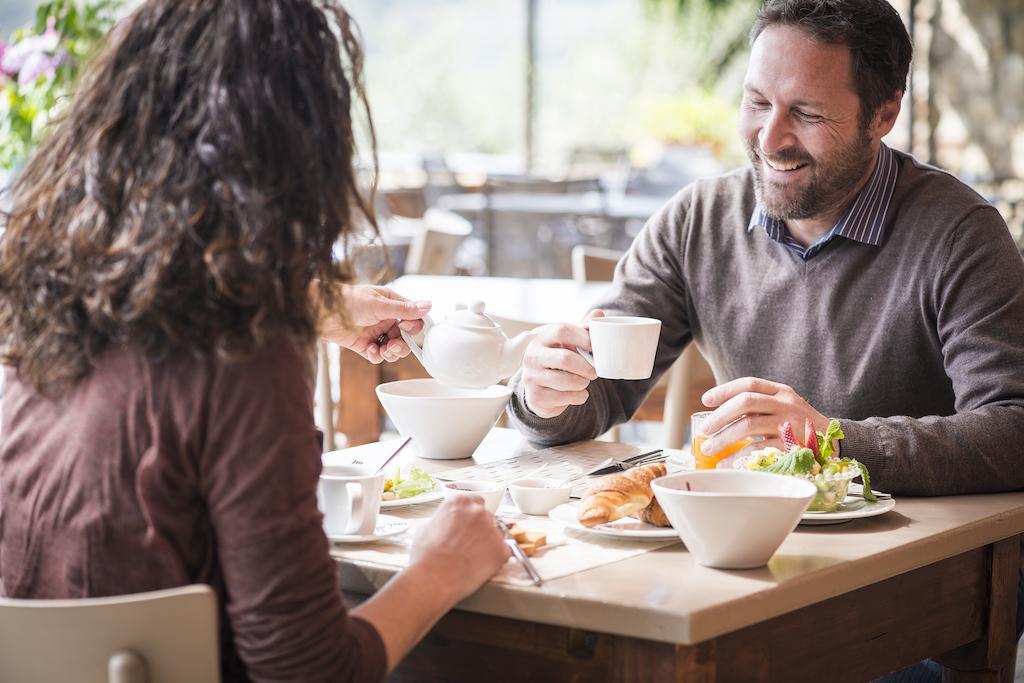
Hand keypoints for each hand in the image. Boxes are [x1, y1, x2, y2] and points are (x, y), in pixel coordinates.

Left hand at [315, 283, 429, 363]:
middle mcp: (386, 318)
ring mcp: (375, 332)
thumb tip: (429, 305)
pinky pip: (378, 355)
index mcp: (392, 304)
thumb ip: (404, 309)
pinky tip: (368, 350)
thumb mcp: (379, 304)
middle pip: (405, 337)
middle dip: (402, 345)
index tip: (406, 328)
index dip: (413, 327)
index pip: (413, 318)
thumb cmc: (347, 300)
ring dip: (391, 352)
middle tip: (393, 346)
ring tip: (382, 350)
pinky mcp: (364, 344)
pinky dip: (376, 356)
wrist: (319, 312)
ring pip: (393, 349)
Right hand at [409, 496, 509, 601]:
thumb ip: (444, 520)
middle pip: (487, 517)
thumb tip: (448, 524)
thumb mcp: (427, 527)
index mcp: (460, 502)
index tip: (468, 526)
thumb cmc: (425, 556)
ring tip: (472, 559)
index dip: (472, 516)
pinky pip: (504, 551)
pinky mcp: (502, 549)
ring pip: (496, 534)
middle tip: (469, 545)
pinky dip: (496, 559)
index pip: (475, 501)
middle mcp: (479, 511)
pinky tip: (480, 566)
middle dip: (481, 529)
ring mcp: (492, 529)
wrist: (434, 578)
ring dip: (488, 543)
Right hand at [520, 310, 602, 417]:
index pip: (561, 331)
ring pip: (567, 381)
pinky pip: (565, 398)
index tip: (593, 346)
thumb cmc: (557, 361)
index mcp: (541, 338)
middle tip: (594, 372)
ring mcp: (531, 377)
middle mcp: (532, 356)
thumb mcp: (568, 344)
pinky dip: (579, 397)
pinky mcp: (535, 397)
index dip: (582, 337)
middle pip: (565, 359)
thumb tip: (599, 313)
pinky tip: (578, 394)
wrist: (540, 389)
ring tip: (584, 381)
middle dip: (586, 367)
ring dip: (583, 383)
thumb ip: (583, 329)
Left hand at [698, 376, 828, 454]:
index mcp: (781, 391)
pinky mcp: (792, 445)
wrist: (837, 443)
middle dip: (720, 416)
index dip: (724, 390)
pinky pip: (758, 449)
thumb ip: (760, 407)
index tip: (706, 400)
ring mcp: (790, 423)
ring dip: (723, 438)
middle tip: (704, 430)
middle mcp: (785, 403)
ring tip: (709, 449)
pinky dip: (738, 457)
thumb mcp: (784, 408)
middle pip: (745, 402)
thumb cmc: (801, 426)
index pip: (748, 383)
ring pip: (748, 426)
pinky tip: (727, 463)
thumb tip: (720, 416)